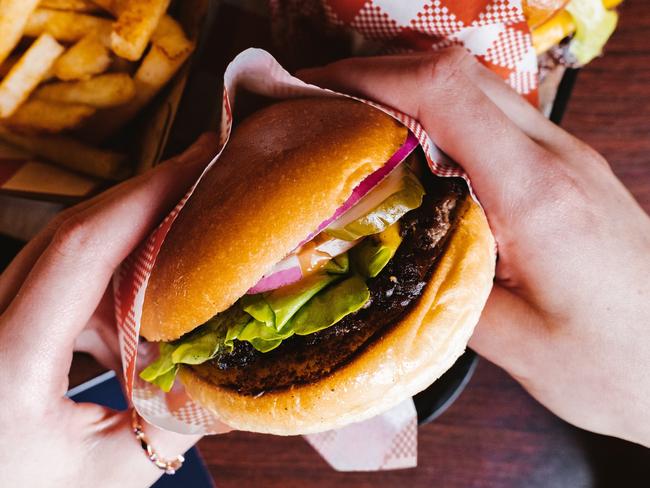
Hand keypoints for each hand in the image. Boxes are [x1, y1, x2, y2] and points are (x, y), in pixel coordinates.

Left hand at [0, 133, 217, 485]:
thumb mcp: (106, 475)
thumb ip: (176, 420)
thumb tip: (234, 370)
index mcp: (8, 362)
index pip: (83, 249)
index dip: (145, 195)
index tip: (200, 162)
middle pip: (71, 231)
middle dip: (143, 195)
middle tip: (204, 173)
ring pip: (64, 249)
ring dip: (131, 235)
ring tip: (188, 231)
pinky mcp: (1, 324)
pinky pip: (60, 279)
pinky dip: (110, 275)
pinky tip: (146, 297)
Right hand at [299, 48, 649, 446]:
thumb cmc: (614, 366)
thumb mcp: (515, 347)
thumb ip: (443, 287)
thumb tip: (383, 253)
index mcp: (536, 196)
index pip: (446, 94)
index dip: (372, 78)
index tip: (316, 91)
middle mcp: (555, 156)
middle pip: (456, 71)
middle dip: (378, 73)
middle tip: (321, 105)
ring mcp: (565, 154)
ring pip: (475, 85)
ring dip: (408, 89)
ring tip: (353, 121)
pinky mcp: (565, 166)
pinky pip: (492, 114)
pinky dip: (438, 114)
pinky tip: (408, 148)